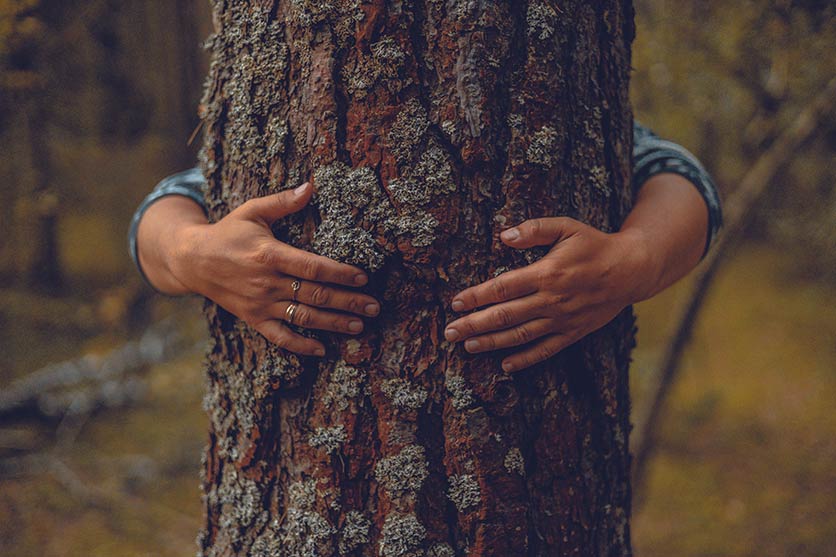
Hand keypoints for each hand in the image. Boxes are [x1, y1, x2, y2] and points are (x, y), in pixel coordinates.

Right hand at [170, 182, 380, 356]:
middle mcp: (266, 282)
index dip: (339, 273)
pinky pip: (279, 337)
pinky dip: (301, 345)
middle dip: (348, 302)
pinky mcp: (253, 318)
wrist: (191, 260)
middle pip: (314, 295)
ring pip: (303, 317)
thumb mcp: (252, 211)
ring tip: (359, 326)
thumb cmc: (228, 232)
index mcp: (269, 254)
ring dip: (333, 323)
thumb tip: (311, 186)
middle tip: (375, 307)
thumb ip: (282, 202)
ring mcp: (260, 304)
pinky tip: (322, 350)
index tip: (363, 278)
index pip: (312, 267)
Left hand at [444, 217, 651, 372]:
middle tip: (449, 332)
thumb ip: (535, 229)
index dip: (477, 296)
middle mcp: (552, 300)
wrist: (631, 270)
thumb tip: (503, 235)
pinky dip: (525, 359)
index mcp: (547, 273)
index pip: (503, 287)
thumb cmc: (593, 244)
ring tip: (467, 347)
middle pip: (505, 316)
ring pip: (520, 336)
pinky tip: (505, 366)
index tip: (456, 303)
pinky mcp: (573, 333)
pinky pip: (546, 350)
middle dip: (474, 325)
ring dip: (492, 343)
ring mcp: (562, 320)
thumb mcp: (567, 226)